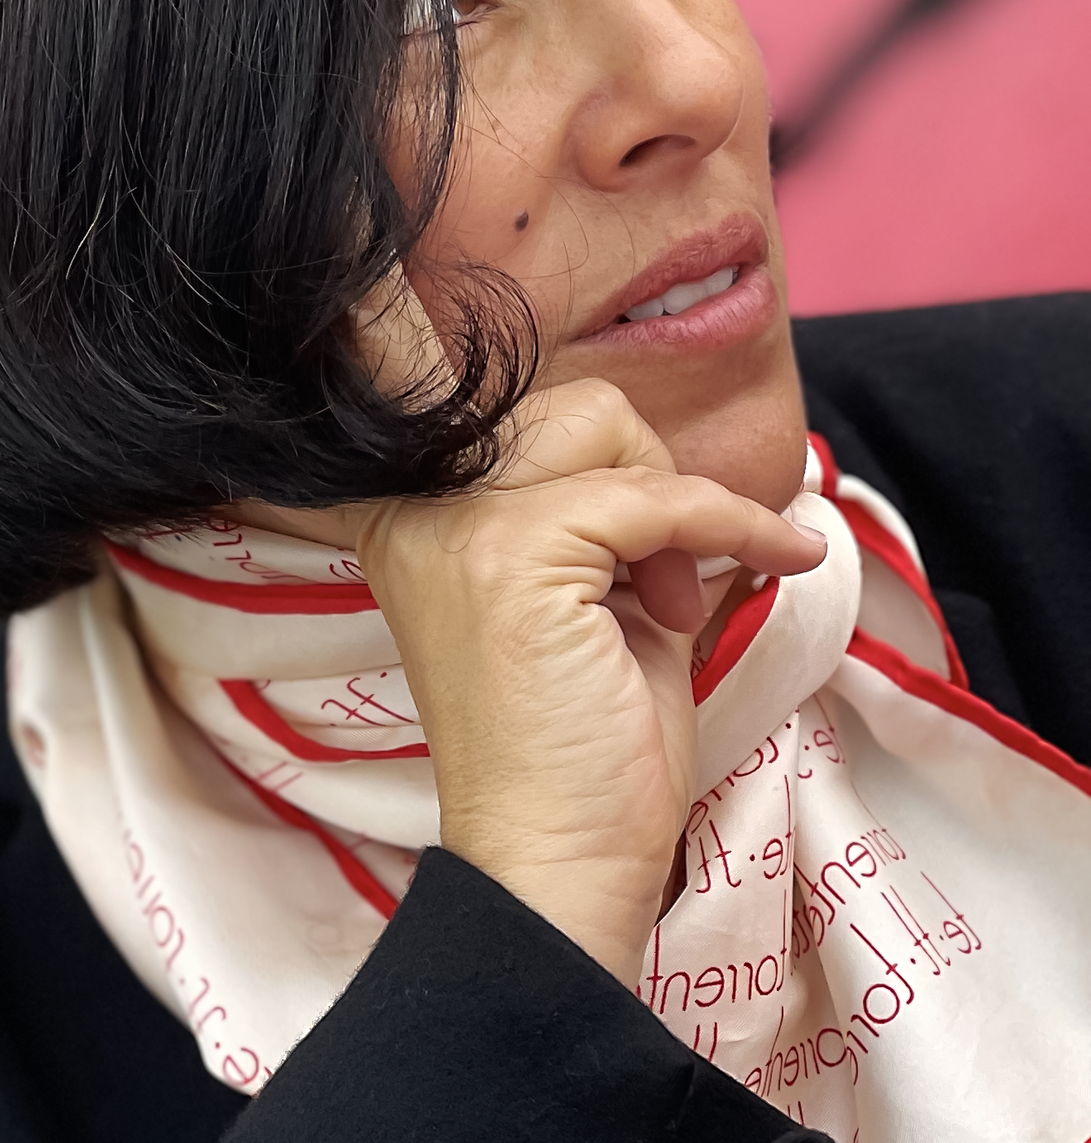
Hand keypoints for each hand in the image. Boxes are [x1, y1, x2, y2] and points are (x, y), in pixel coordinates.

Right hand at [287, 297, 827, 982]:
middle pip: (569, 404)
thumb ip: (585, 512)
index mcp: (407, 514)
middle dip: (645, 480)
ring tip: (658, 606)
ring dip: (672, 511)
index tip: (370, 281)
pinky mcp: (518, 553)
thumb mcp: (574, 601)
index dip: (398, 321)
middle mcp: (415, 507)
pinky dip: (733, 526)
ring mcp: (458, 525)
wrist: (556, 861)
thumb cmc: (575, 749)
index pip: (430, 377)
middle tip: (653, 585)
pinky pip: (659, 497)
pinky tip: (771, 565)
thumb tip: (641, 447)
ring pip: (605, 427)